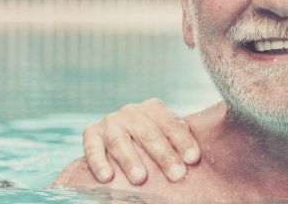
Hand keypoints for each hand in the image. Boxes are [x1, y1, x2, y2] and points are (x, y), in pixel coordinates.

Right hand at [82, 98, 199, 183]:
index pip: (171, 123)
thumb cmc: (152, 141)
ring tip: (140, 178)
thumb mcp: (165, 135)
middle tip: (176, 175)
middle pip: (148, 133)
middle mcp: (131, 112)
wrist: (119, 136)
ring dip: (130, 160)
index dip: (183, 141)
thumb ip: (178, 140)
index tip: (193, 160)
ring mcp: (110, 122)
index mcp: (153, 108)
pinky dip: (99, 163)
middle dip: (163, 156)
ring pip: (120, 141)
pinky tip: (107, 177)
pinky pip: (92, 148)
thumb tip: (196, 160)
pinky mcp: (91, 134)